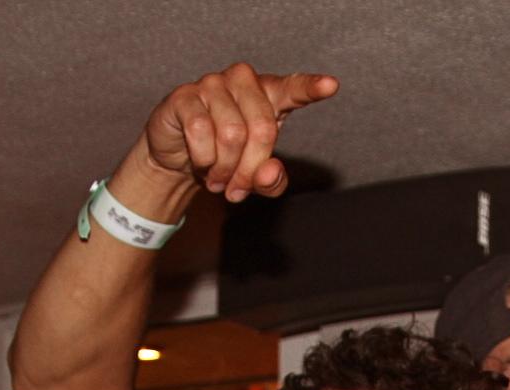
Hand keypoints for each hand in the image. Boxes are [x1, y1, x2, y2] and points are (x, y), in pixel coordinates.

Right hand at [141, 62, 336, 201]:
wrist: (178, 157)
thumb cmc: (223, 157)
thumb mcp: (253, 176)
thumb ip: (271, 179)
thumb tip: (270, 171)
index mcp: (268, 95)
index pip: (293, 88)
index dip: (311, 88)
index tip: (331, 86)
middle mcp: (243, 81)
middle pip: (262, 129)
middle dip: (251, 169)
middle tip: (237, 188)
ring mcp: (212, 84)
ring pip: (231, 134)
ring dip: (224, 168)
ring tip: (218, 178)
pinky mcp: (185, 95)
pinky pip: (201, 131)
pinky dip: (203, 158)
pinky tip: (200, 163)